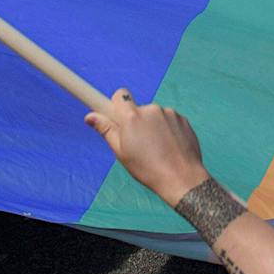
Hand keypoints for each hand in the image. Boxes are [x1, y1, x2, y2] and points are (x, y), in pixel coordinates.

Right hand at [85, 89, 207, 206]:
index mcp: (132, 117)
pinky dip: (168, 130)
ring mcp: (169, 113)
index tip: (116, 113)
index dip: (117, 104)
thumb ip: (106, 130)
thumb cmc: (147, 169)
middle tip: (139, 144)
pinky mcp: (182, 119)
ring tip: (157, 149)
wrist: (181, 178)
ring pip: (155, 116)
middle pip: (138, 109)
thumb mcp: (121, 152)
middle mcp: (151, 109)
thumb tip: (90, 116)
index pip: (120, 95)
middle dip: (136, 122)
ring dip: (153, 127)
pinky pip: (169, 120)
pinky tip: (169, 147)